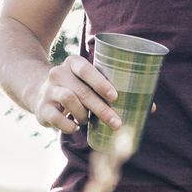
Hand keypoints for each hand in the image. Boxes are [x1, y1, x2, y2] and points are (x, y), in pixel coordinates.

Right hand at [32, 54, 156, 134]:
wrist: (40, 92)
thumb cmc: (78, 88)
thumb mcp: (91, 84)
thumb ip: (116, 92)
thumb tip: (151, 108)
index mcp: (73, 63)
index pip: (86, 69)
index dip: (101, 83)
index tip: (116, 97)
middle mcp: (58, 73)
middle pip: (81, 91)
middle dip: (101, 109)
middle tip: (116, 123)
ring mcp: (48, 90)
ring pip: (69, 101)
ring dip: (84, 115)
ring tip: (89, 121)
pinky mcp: (41, 108)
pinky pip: (55, 118)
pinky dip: (68, 125)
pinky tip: (75, 128)